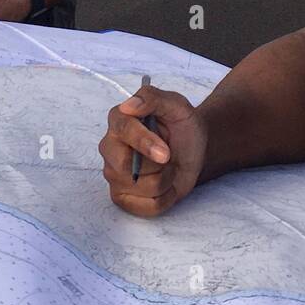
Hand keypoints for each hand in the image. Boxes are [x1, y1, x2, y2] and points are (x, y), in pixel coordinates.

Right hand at [99, 85, 208, 216]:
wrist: (194, 149)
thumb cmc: (182, 125)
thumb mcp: (176, 105)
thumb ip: (153, 98)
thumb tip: (128, 106)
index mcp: (119, 120)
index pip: (122, 131)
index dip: (145, 143)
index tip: (166, 152)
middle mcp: (110, 147)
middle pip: (123, 165)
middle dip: (156, 165)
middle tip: (169, 156)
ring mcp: (113, 174)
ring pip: (140, 188)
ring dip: (165, 179)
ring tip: (167, 167)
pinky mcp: (123, 198)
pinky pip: (147, 207)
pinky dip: (166, 197)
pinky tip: (166, 184)